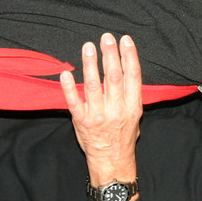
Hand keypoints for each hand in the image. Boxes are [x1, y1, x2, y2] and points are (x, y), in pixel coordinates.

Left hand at [60, 34, 141, 192]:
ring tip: (88, 47)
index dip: (130, 56)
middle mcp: (116, 110)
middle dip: (110, 54)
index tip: (125, 40)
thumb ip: (131, 97)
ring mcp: (97, 115)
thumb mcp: (135, 118)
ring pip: (93, 85)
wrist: (112, 162)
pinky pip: (73, 101)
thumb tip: (128, 72)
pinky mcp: (81, 120)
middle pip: (114, 76)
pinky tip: (66, 73)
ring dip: (90, 64)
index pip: (133, 76)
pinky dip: (69, 87)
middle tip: (106, 38)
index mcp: (132, 107)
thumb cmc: (123, 138)